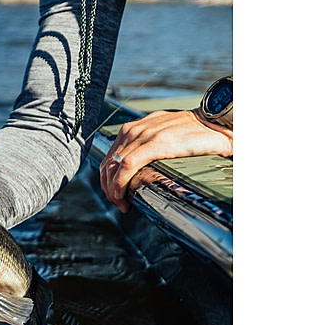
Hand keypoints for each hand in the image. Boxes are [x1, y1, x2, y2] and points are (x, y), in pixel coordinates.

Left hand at [99, 108, 232, 211]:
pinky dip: (120, 183)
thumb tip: (139, 171)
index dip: (108, 179)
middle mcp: (134, 130)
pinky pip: (127, 166)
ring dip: (113, 189)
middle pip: (108, 164)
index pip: (110, 157)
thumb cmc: (195, 133)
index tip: (116, 195)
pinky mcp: (155, 143)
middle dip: (108, 188)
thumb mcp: (164, 138)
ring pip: (113, 167)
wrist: (217, 121)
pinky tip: (124, 195)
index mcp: (135, 129)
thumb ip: (148, 149)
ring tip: (122, 203)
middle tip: (119, 203)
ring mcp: (143, 135)